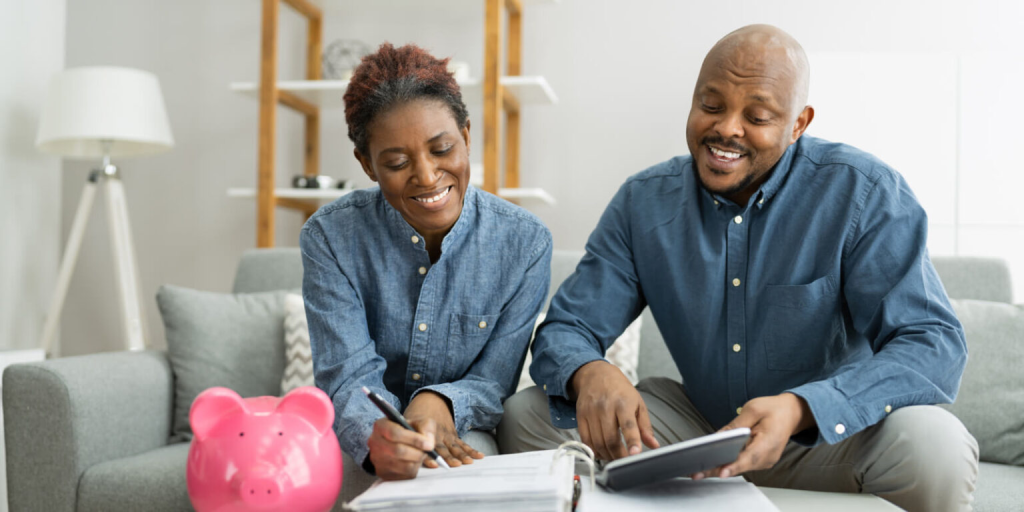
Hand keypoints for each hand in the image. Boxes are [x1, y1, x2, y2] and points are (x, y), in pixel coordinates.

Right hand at [366, 416, 435, 480]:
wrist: (404, 440)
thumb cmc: (412, 429)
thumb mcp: (420, 422)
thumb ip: (426, 428)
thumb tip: (429, 442)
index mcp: (381, 425)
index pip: (394, 433)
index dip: (414, 440)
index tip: (429, 444)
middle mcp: (374, 442)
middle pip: (398, 451)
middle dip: (418, 452)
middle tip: (428, 451)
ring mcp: (376, 459)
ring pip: (402, 466)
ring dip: (417, 461)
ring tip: (420, 454)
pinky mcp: (383, 473)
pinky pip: (403, 476)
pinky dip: (414, 469)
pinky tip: (414, 461)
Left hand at [404, 391, 483, 467]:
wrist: (430, 401)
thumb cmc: (416, 416)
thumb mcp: (407, 421)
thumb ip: (407, 434)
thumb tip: (406, 447)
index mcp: (425, 430)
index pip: (427, 444)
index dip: (430, 455)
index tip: (434, 464)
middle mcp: (438, 433)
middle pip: (443, 448)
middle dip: (449, 457)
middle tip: (455, 465)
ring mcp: (447, 435)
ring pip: (455, 447)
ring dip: (462, 455)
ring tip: (468, 462)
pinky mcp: (453, 436)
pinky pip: (463, 444)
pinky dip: (471, 450)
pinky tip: (479, 456)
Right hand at [571, 360, 658, 460]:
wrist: (596, 374)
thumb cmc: (620, 390)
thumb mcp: (638, 403)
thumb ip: (645, 427)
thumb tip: (654, 445)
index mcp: (623, 403)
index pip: (628, 425)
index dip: (632, 441)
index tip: (635, 454)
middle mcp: (605, 407)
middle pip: (610, 439)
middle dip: (619, 456)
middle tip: (625, 462)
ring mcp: (591, 412)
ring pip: (597, 443)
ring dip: (607, 456)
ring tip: (615, 457)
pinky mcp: (580, 416)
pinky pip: (585, 440)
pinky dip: (594, 450)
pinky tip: (602, 452)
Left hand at [693, 393, 813, 479]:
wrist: (791, 413)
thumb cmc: (773, 409)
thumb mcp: (753, 409)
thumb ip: (735, 425)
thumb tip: (718, 437)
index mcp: (769, 442)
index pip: (750, 457)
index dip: (734, 465)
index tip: (722, 471)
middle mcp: (768, 457)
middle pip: (740, 466)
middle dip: (718, 468)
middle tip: (696, 472)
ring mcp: (764, 461)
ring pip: (738, 466)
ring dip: (719, 467)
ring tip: (698, 470)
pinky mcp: (758, 461)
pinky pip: (740, 463)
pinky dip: (726, 463)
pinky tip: (709, 463)